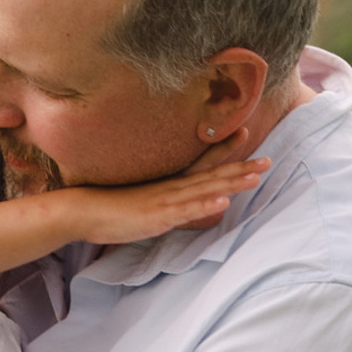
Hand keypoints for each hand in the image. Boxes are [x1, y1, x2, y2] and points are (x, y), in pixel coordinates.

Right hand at [60, 155, 268, 245]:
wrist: (82, 211)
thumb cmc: (111, 210)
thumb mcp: (145, 207)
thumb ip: (166, 205)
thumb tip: (182, 207)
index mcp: (169, 185)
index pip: (202, 165)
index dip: (225, 151)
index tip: (246, 134)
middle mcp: (171, 188)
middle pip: (212, 176)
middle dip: (241, 168)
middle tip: (269, 159)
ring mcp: (165, 201)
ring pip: (204, 190)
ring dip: (231, 183)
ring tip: (256, 176)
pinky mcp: (157, 216)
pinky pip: (185, 211)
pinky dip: (204, 206)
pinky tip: (222, 202)